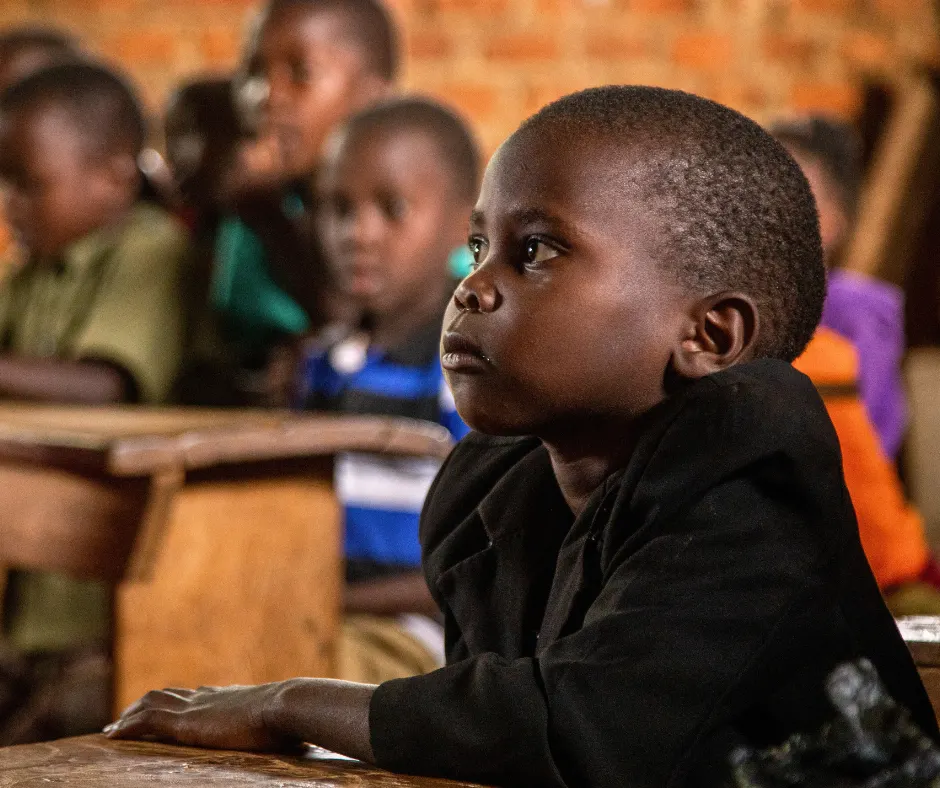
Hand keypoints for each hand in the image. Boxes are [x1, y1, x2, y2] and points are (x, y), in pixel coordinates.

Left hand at [103, 683, 296, 751]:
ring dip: (129, 714)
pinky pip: (147, 720)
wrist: (284, 706)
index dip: (177, 701)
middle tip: (125, 719)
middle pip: (168, 694)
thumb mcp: (279, 724)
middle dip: (144, 705)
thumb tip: (298, 741)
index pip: (195, 694)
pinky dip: (127, 726)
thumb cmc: (289, 719)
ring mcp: (196, 707)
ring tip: (113, 729)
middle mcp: (208, 696)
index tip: (165, 708)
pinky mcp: (186, 721)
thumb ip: (276, 728)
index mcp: (228, 697)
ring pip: (151, 702)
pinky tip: (113, 737)